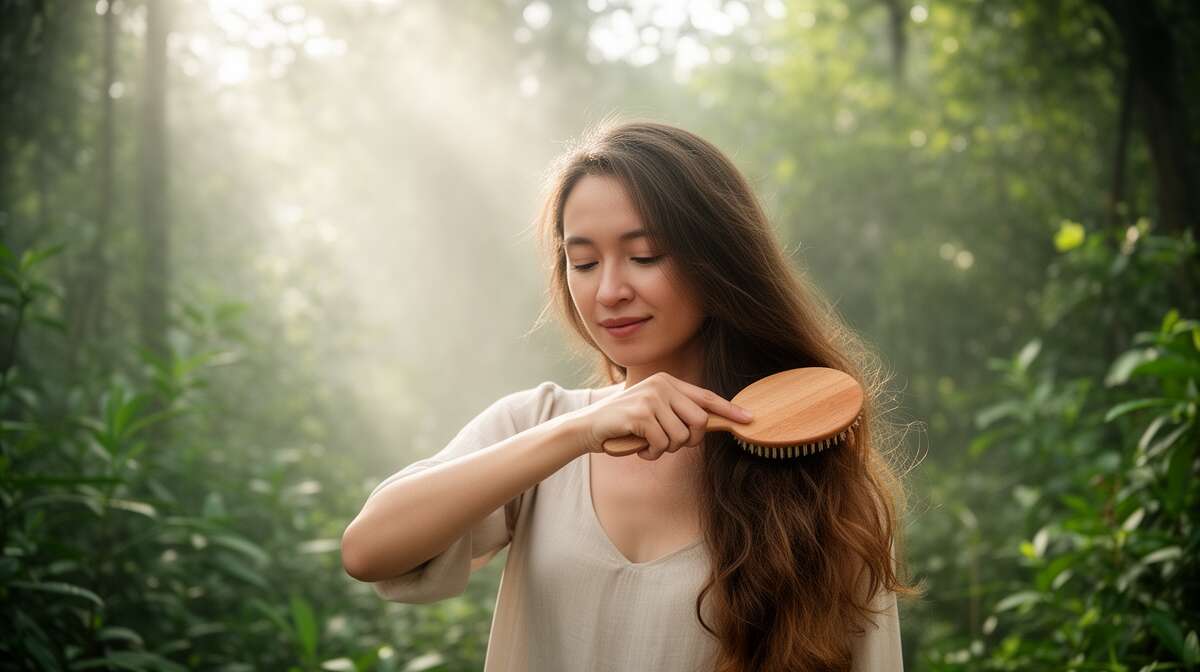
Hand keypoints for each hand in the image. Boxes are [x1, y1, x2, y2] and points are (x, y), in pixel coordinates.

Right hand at [565, 372, 753, 460]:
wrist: (588, 427)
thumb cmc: (624, 424)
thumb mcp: (653, 411)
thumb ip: (677, 412)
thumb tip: (708, 424)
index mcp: (668, 382)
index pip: (706, 397)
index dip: (729, 410)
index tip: (748, 419)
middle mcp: (662, 385)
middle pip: (699, 422)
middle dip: (689, 441)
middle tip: (669, 444)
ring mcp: (651, 398)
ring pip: (681, 437)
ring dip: (666, 449)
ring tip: (649, 444)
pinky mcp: (640, 414)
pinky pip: (662, 444)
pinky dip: (652, 453)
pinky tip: (640, 447)